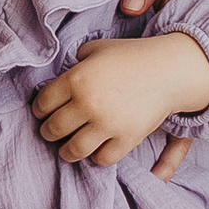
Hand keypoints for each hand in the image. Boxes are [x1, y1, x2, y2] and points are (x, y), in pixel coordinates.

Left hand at [31, 30, 208, 171]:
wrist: (170, 69)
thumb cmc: (132, 56)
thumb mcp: (98, 49)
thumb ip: (77, 61)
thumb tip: (64, 74)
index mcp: (76, 78)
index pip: (43, 104)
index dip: (39, 111)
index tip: (42, 113)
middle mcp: (88, 102)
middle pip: (53, 129)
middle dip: (48, 132)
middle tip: (51, 132)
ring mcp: (107, 123)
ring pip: (73, 150)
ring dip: (66, 151)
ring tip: (67, 149)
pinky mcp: (127, 138)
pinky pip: (101, 159)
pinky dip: (96, 157)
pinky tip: (96, 149)